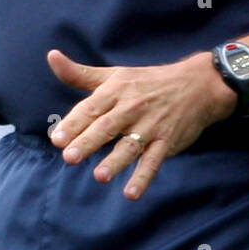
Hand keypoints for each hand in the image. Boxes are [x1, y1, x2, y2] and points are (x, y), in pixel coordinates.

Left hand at [46, 48, 237, 198]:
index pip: (91, 108)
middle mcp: (132, 107)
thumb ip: (79, 74)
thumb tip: (51, 56)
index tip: (57, 138)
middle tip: (69, 157)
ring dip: (115, 161)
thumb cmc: (147, 82)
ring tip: (99, 176)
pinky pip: (154, 161)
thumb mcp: (113, 75)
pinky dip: (143, 177)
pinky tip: (131, 193)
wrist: (197, 85)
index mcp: (115, 91)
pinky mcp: (167, 141)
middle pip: (107, 126)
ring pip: (130, 145)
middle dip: (88, 142)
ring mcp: (151, 126)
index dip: (74, 123)